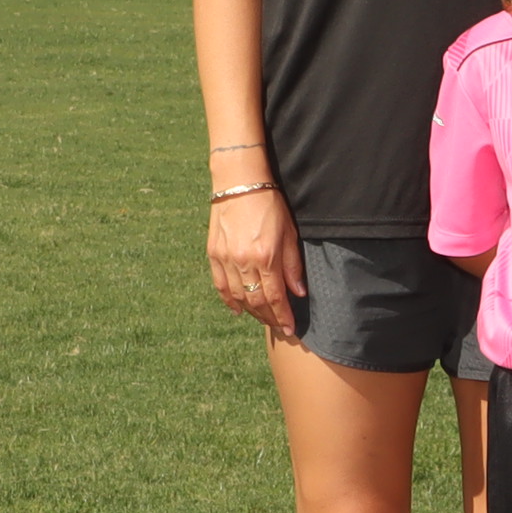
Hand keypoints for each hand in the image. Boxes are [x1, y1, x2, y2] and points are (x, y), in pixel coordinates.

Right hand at [208, 182, 303, 338]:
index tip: (290, 328)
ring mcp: (225, 258)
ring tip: (263, 318)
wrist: (239, 184)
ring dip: (251, 312)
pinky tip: (238, 309)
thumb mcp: (289, 233)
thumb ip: (292, 265)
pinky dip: (229, 300)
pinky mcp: (213, 253)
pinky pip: (220, 285)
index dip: (283, 316)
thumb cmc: (269, 205)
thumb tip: (298, 292)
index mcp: (266, 256)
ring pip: (238, 296)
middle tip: (279, 327)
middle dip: (269, 318)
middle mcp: (243, 261)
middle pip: (256, 301)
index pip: (276, 297)